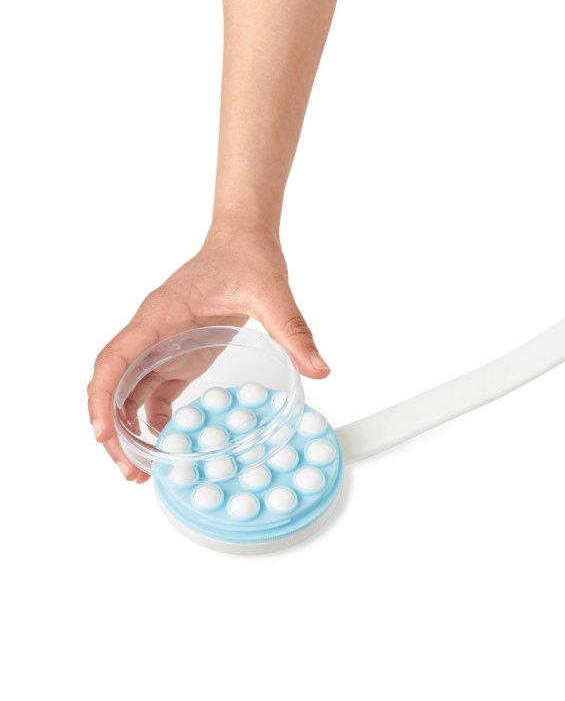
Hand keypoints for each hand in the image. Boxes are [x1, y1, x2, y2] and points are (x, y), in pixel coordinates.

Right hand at [87, 226, 330, 482]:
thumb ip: (292, 331)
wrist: (245, 239)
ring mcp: (163, 344)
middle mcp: (152, 332)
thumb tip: (318, 369)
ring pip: (130, 392)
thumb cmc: (246, 257)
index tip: (103, 433)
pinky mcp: (180, 352)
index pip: (114, 360)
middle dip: (113, 430)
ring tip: (144, 468)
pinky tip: (169, 442)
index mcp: (159, 316)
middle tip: (131, 470)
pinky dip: (155, 418)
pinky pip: (156, 390)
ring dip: (131, 430)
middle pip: (114, 385)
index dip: (103, 398)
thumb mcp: (272, 293)